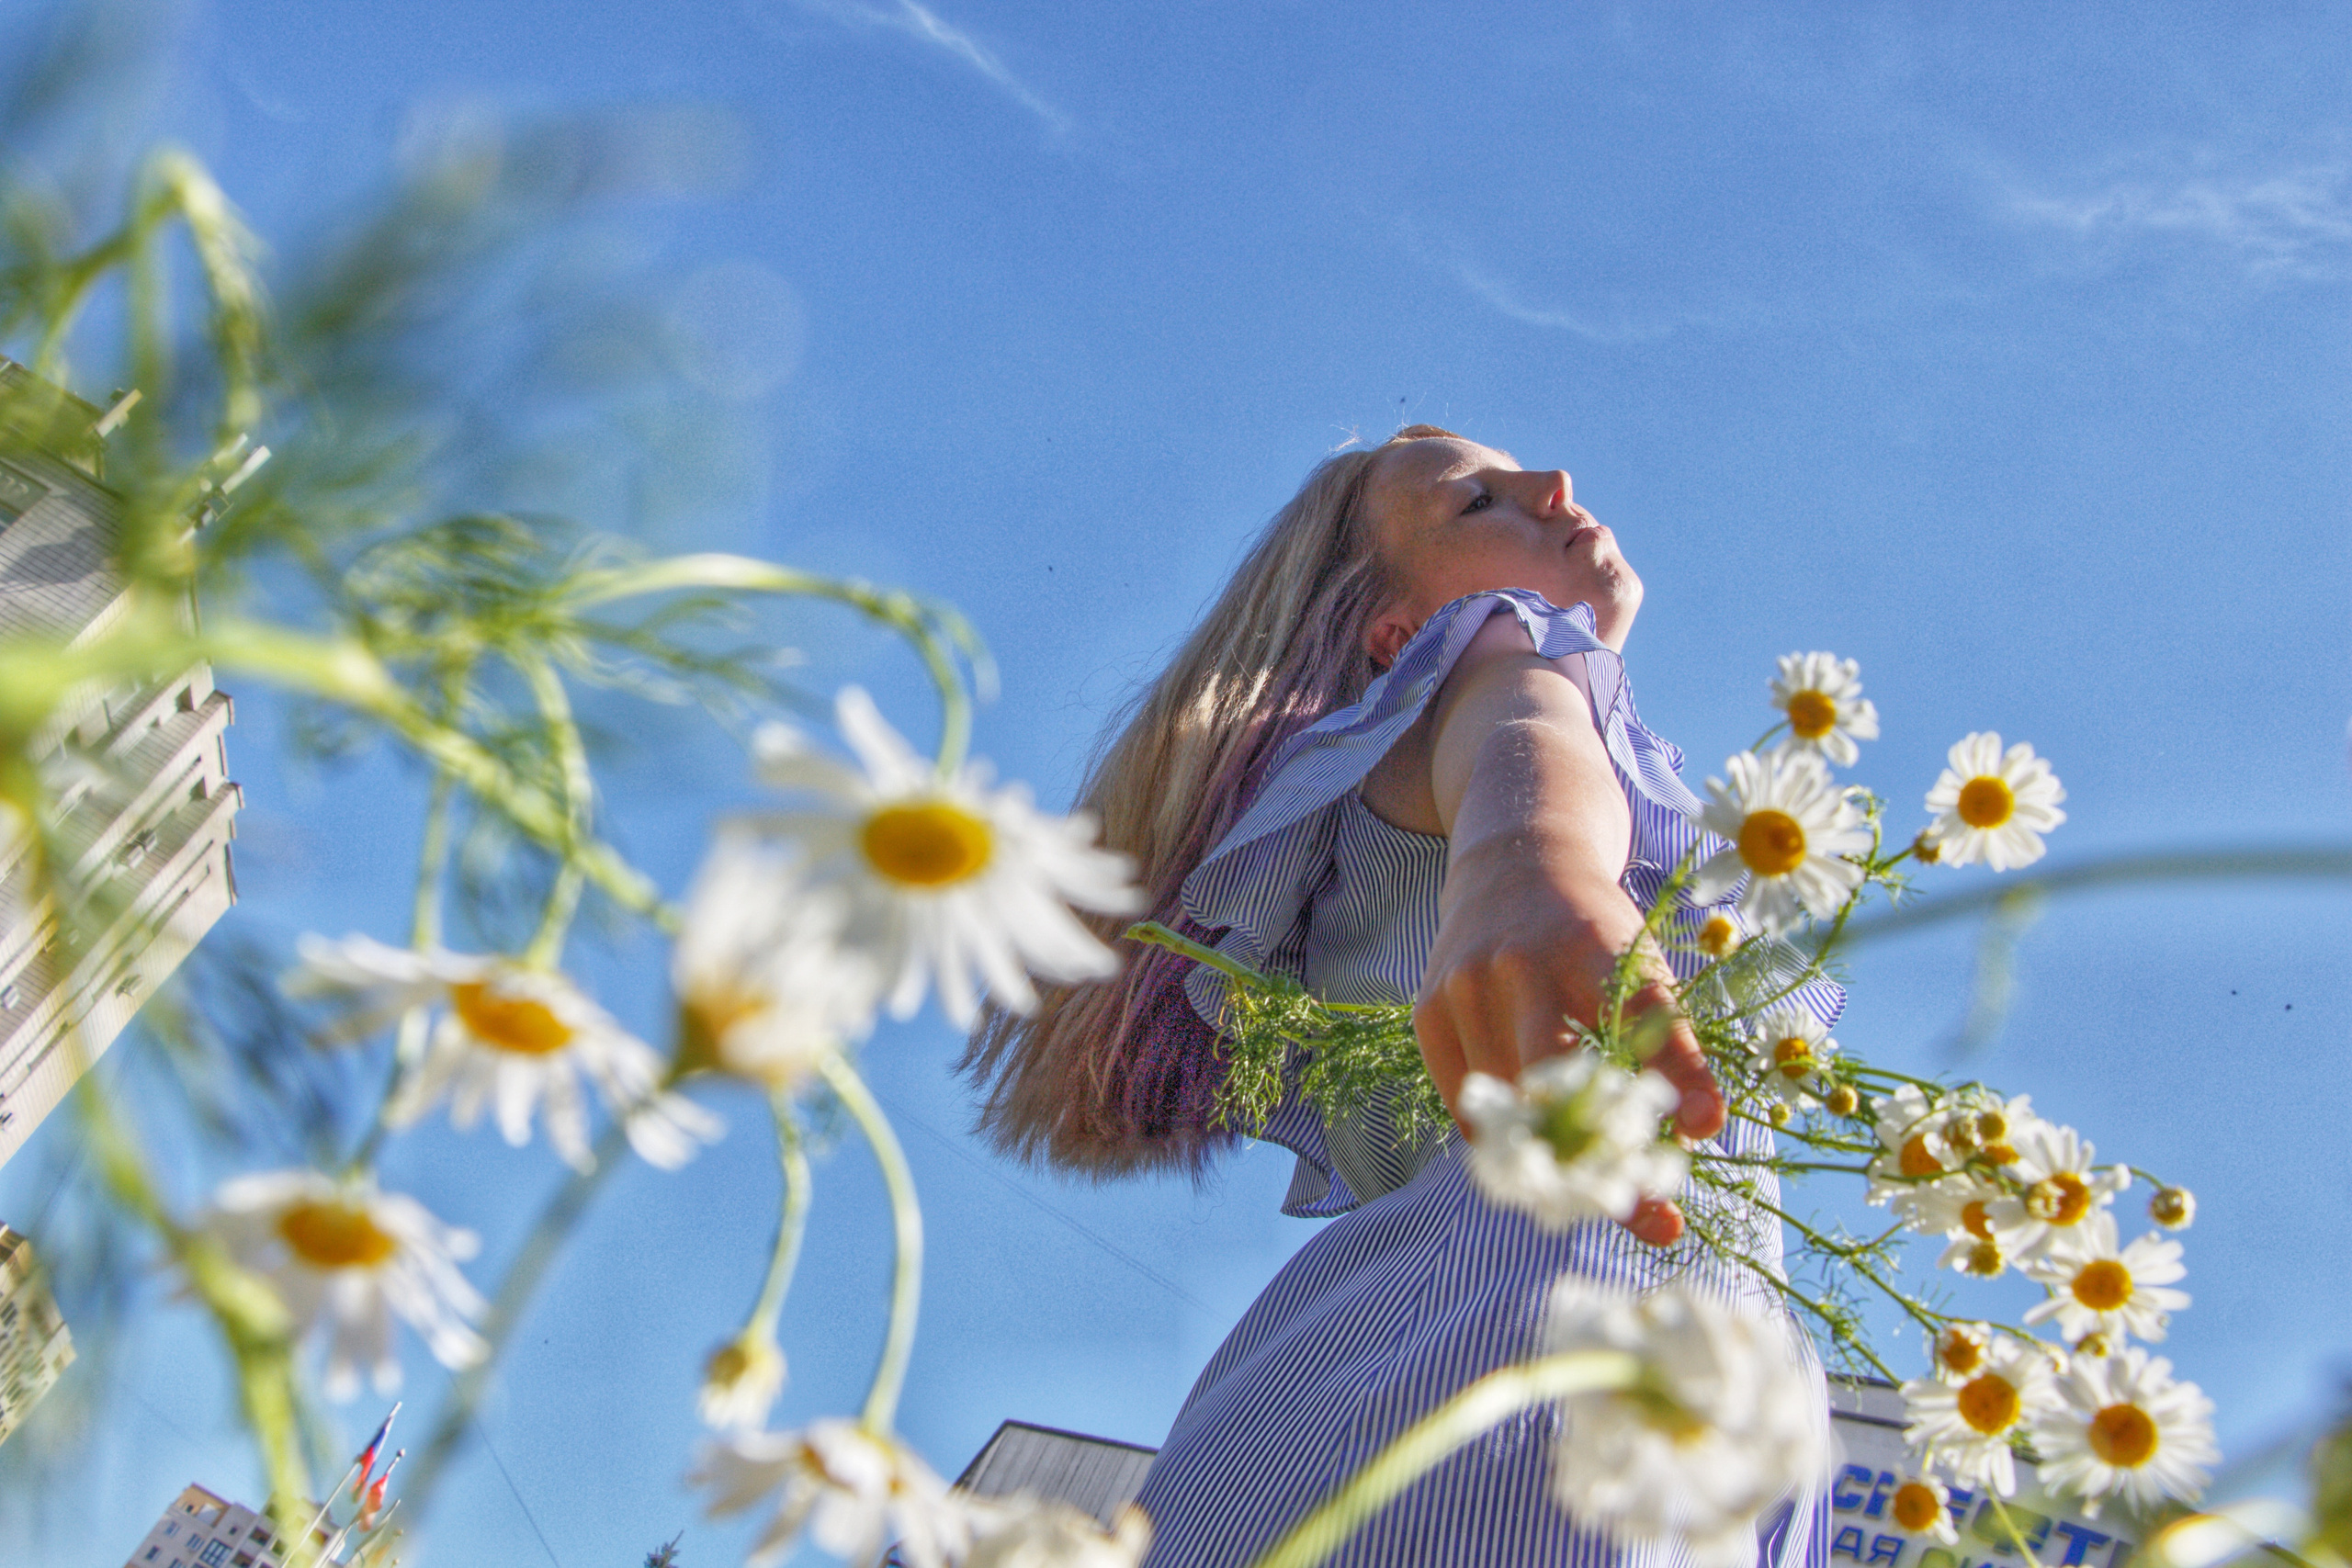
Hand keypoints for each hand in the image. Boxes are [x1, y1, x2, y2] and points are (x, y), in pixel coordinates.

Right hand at [1415, 833, 1723, 1246]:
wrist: (1511, 863)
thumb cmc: (1592, 935)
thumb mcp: (1639, 964)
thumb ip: (1662, 1042)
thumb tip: (1689, 1142)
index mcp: (1594, 945)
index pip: (1645, 1013)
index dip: (1679, 1072)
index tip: (1707, 1127)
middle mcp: (1525, 961)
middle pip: (1560, 1073)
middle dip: (1605, 1154)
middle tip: (1647, 1214)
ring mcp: (1468, 984)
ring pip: (1510, 1100)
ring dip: (1554, 1154)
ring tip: (1590, 1184)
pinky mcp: (1429, 1010)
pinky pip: (1466, 1101)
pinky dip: (1501, 1134)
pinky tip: (1528, 1138)